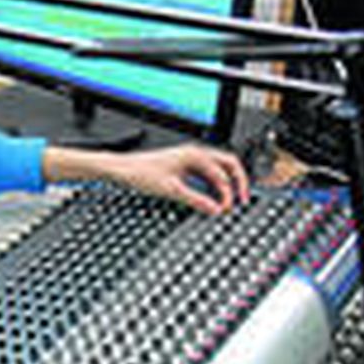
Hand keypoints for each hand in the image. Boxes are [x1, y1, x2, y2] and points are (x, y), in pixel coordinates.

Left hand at [104, 144, 250, 215]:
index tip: (226, 208)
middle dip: (238, 182)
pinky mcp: (184, 167)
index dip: (228, 192)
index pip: (223, 173)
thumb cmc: (140, 173)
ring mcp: (190, 159)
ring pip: (218, 169)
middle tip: (242, 200)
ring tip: (229, 201)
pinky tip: (212, 198)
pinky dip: (213, 185)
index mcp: (194, 155)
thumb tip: (215, 209)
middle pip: (228, 164)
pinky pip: (206, 174)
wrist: (122, 169)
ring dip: (225, 184)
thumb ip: (195, 200)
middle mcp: (194, 154)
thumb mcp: (170, 190)